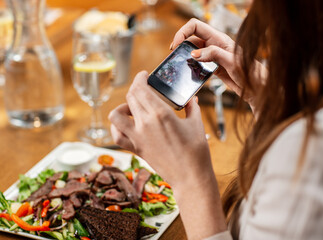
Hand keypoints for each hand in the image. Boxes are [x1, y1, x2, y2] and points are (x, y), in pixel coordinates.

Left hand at [109, 71, 226, 237]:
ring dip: (122, 106)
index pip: (141, 88)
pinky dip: (117, 127)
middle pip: (130, 97)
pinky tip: (126, 125)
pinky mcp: (136, 149)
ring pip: (116, 114)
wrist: (190, 176)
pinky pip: (117, 135)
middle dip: (135, 87)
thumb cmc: (196, 151)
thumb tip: (191, 99)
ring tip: (134, 108)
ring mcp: (138, 137)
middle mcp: (145, 124)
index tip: (144, 75)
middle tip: (143, 87)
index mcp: (160, 114)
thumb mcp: (196, 124)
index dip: (140, 78)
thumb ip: (192, 107)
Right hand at [171, 19, 266, 115]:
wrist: (257, 88)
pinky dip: (192, 67)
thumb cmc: (250, 73)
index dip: (182, 32)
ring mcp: (213, 56)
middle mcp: (214, 45)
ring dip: (185, 57)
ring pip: (193, 52)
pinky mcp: (213, 67)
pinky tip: (190, 74)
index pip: (195, 26)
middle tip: (174, 57)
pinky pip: (198, 64)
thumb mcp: (232, 62)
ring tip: (180, 66)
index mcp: (219, 38)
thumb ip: (213, 54)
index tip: (176, 45)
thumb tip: (194, 54)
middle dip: (181, 45)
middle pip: (191, 39)